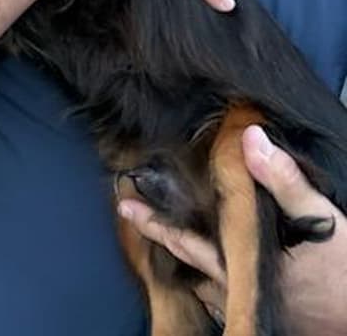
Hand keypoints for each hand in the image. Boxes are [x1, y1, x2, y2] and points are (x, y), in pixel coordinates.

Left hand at [117, 126, 346, 334]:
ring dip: (183, 257)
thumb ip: (283, 178)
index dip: (157, 221)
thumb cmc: (343, 266)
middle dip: (158, 233)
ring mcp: (249, 304)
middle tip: (129, 211)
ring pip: (203, 282)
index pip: (189, 240)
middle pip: (188, 258)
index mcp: (242, 261)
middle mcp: (237, 287)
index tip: (127, 202)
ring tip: (163, 235)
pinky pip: (223, 299)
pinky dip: (208, 280)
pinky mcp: (268, 315)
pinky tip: (207, 267)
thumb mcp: (318, 215)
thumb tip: (249, 137)